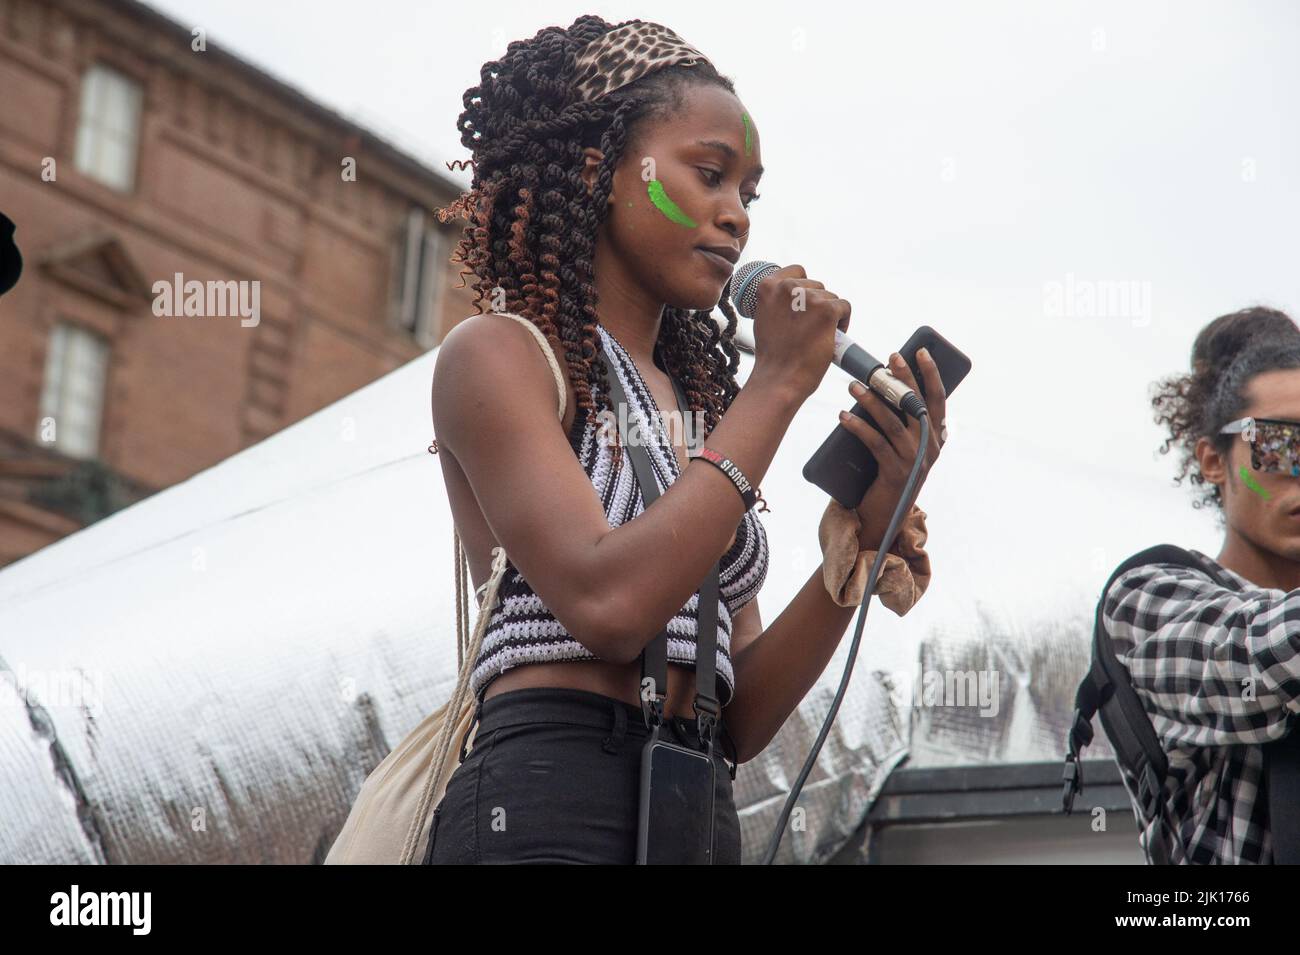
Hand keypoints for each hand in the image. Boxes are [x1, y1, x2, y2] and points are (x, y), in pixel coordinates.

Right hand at [749, 264, 851, 402]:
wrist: (779, 378)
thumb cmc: (773, 354)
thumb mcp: (765, 317)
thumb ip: (777, 300)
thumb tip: (795, 292)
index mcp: (769, 286)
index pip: (797, 271)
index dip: (804, 289)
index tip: (803, 308)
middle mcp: (788, 287)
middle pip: (817, 285)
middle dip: (817, 304)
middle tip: (810, 328)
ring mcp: (809, 298)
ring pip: (832, 297)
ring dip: (830, 314)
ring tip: (819, 334)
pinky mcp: (827, 310)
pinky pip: (844, 307)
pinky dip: (843, 321)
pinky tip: (832, 335)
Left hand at [839, 348, 946, 549]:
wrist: (885, 516)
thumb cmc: (890, 475)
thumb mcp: (904, 447)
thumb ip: (902, 422)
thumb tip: (883, 386)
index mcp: (937, 438)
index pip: (938, 399)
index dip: (931, 375)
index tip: (921, 352)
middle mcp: (930, 448)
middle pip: (916, 405)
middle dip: (902, 379)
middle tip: (887, 360)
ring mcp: (914, 460)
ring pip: (892, 422)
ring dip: (871, 401)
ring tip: (853, 386)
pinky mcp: (895, 472)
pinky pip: (875, 442)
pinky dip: (858, 427)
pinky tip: (843, 416)